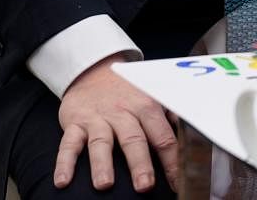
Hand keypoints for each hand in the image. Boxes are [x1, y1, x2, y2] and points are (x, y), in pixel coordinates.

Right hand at [55, 53, 178, 192]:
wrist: (95, 70)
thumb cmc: (128, 91)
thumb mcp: (153, 97)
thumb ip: (171, 116)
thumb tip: (193, 134)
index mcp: (147, 107)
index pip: (163, 137)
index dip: (172, 161)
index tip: (177, 182)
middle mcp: (123, 113)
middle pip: (133, 139)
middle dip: (139, 163)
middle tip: (144, 185)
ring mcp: (98, 118)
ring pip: (101, 142)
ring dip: (102, 164)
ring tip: (105, 185)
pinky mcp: (75, 122)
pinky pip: (68, 143)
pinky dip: (64, 162)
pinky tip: (63, 180)